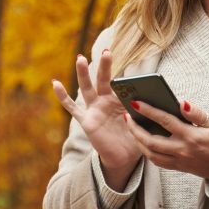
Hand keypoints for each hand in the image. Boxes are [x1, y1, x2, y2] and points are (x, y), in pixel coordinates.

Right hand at [52, 50, 142, 185]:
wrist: (124, 157)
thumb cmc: (135, 138)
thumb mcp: (143, 124)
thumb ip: (144, 113)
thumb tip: (153, 102)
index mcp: (121, 100)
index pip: (123, 85)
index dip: (129, 81)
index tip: (136, 74)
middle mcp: (106, 101)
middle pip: (104, 80)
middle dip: (104, 66)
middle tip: (106, 51)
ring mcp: (94, 110)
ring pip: (87, 89)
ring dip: (83, 73)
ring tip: (80, 58)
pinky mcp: (86, 121)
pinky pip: (72, 108)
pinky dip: (63, 96)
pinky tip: (55, 83)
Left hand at [124, 99, 208, 180]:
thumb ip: (197, 113)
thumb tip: (181, 103)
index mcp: (191, 137)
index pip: (165, 121)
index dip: (148, 111)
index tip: (135, 102)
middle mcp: (182, 151)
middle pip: (151, 141)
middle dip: (135, 129)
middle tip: (126, 116)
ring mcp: (179, 161)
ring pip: (151, 154)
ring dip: (138, 141)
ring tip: (132, 128)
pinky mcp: (179, 168)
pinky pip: (157, 162)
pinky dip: (147, 151)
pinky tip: (143, 141)